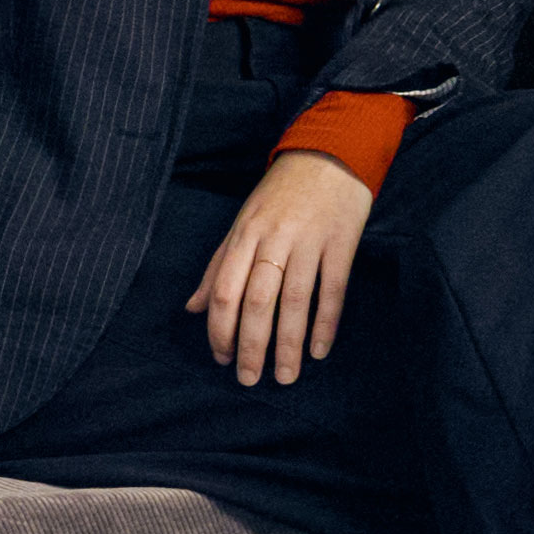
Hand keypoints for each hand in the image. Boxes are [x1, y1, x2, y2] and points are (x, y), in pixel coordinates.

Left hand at [189, 148, 381, 383]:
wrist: (330, 154)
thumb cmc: (281, 193)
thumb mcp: (242, 223)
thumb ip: (218, 265)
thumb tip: (191, 308)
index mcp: (244, 235)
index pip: (225, 290)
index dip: (220, 328)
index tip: (222, 358)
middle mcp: (273, 239)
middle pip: (258, 300)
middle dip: (252, 345)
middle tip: (249, 379)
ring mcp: (309, 241)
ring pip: (295, 300)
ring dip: (289, 343)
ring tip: (286, 376)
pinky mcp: (342, 243)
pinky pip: (333, 289)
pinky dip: (326, 322)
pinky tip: (321, 349)